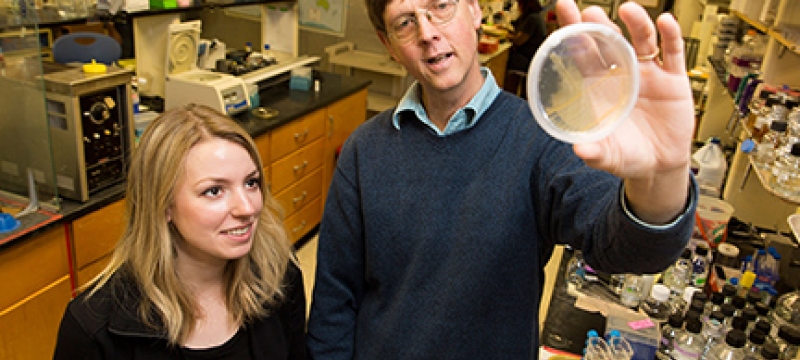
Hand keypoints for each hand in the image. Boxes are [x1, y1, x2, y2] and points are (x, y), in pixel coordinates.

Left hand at [555, 0, 693, 180]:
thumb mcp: (608, 156)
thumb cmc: (627, 156)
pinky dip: (671, 35)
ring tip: (629, 10)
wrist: (659, 166)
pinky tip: (665, 22)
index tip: (563, 8)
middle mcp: (621, 74)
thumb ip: (594, 152)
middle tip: (590, 11)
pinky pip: (672, 52)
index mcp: (598, 87)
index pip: (582, 52)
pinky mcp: (672, 79)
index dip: (572, 31)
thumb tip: (580, 150)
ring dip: (636, 24)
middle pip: (609, 40)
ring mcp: (647, 74)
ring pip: (641, 40)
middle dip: (599, 24)